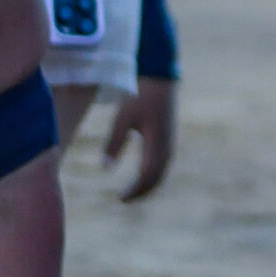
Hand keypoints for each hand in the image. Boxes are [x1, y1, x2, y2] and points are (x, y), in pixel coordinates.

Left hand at [103, 77, 177, 201]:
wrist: (160, 77)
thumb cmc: (140, 97)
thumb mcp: (122, 119)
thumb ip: (114, 142)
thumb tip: (105, 168)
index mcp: (157, 145)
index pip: (147, 177)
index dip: (134, 190)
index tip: (119, 199)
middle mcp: (167, 146)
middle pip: (157, 178)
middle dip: (142, 191)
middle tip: (124, 199)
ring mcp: (170, 141)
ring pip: (162, 171)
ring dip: (148, 183)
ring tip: (133, 190)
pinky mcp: (168, 136)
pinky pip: (163, 163)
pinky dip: (153, 173)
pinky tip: (142, 172)